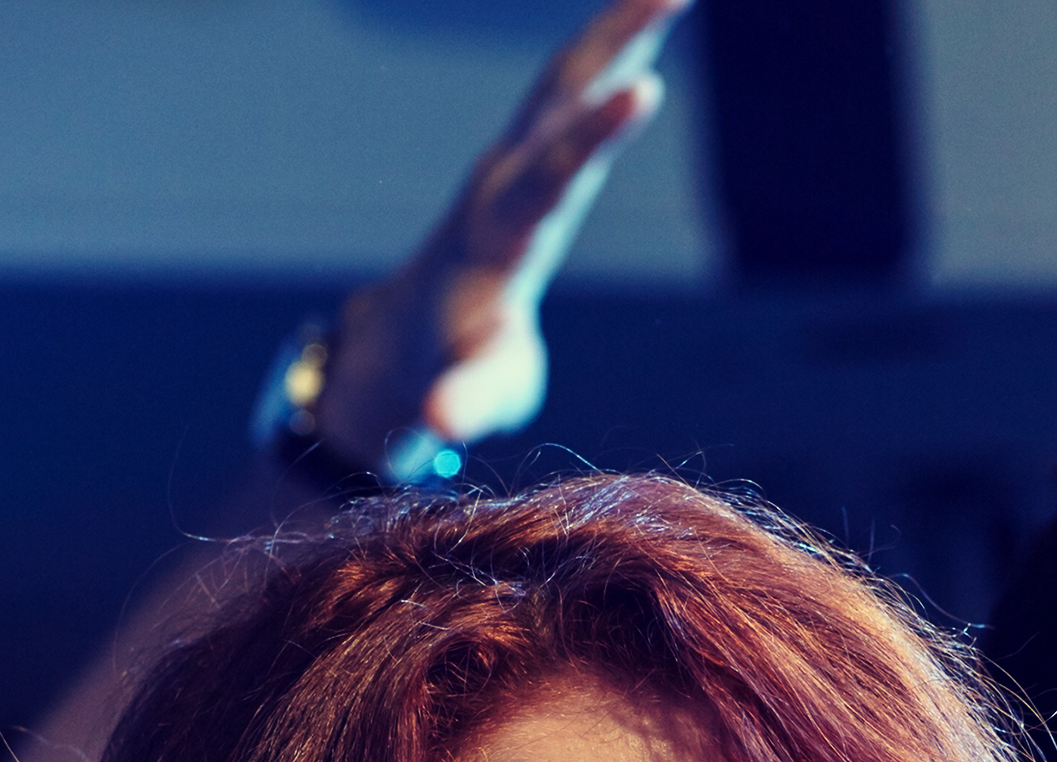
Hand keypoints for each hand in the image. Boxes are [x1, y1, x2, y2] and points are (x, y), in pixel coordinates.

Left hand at [318, 0, 684, 466]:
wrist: (404, 344)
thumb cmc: (443, 375)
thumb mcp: (459, 401)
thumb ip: (458, 405)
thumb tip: (440, 426)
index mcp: (497, 236)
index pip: (552, 174)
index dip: (595, 133)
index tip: (644, 87)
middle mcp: (502, 182)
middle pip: (561, 97)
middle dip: (614, 40)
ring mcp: (514, 163)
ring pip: (566, 78)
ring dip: (618, 25)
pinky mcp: (529, 158)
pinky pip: (572, 90)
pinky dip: (611, 45)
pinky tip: (651, 12)